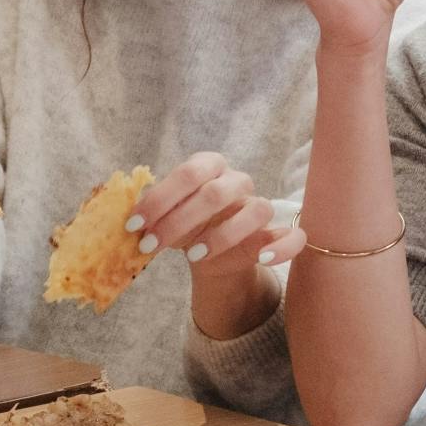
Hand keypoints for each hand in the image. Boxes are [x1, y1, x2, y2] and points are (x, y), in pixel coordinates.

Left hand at [128, 154, 305, 341]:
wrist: (210, 252)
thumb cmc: (185, 225)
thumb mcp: (165, 217)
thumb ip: (152, 215)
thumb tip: (130, 224)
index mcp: (208, 166)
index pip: (187, 173)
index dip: (160, 199)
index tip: (134, 224)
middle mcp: (236, 181)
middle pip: (215, 193)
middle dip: (179, 221)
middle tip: (151, 245)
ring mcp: (259, 205)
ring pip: (255, 211)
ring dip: (221, 235)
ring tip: (193, 256)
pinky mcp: (277, 232)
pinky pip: (294, 236)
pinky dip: (282, 247)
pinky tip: (263, 258)